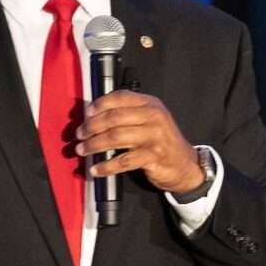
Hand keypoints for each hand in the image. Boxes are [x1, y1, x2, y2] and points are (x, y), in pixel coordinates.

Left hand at [74, 91, 206, 193]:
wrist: (185, 164)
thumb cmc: (162, 142)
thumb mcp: (151, 120)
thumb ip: (129, 114)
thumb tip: (94, 116)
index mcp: (151, 104)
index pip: (120, 97)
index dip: (99, 104)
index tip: (86, 113)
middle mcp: (154, 117)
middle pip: (114, 118)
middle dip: (91, 127)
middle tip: (79, 135)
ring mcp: (155, 137)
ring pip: (115, 138)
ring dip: (94, 145)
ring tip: (83, 150)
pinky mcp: (153, 156)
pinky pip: (123, 161)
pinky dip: (106, 166)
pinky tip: (96, 169)